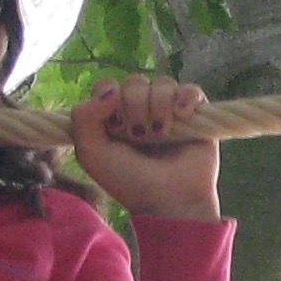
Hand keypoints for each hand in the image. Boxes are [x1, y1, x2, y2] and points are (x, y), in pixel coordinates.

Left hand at [72, 76, 220, 219]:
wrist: (168, 199)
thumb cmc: (128, 180)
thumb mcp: (91, 153)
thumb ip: (83, 117)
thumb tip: (111, 90)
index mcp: (114, 116)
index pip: (108, 85)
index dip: (109, 99)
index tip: (114, 127)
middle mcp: (141, 109)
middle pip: (136, 81)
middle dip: (135, 107)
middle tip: (138, 136)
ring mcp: (169, 110)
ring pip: (163, 83)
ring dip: (159, 106)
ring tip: (160, 133)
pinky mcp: (197, 115)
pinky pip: (192, 90)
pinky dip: (186, 98)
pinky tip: (182, 115)